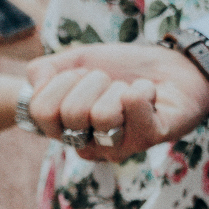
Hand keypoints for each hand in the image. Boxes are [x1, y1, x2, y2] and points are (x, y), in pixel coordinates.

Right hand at [25, 44, 208, 159]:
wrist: (172, 64)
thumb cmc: (123, 69)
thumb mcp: (77, 61)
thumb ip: (45, 70)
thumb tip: (35, 82)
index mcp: (65, 129)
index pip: (40, 110)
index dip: (61, 82)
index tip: (81, 75)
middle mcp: (88, 145)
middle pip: (71, 113)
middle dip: (92, 81)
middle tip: (109, 82)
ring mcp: (118, 146)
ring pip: (102, 115)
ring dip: (117, 88)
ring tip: (128, 91)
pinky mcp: (149, 138)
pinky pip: (134, 106)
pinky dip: (143, 88)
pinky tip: (149, 94)